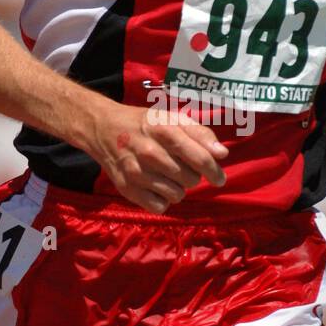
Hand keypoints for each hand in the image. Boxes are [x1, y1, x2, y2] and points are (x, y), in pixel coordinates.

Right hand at [89, 100, 228, 212]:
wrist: (104, 128)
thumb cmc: (145, 124)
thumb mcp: (172, 118)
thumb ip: (200, 134)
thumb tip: (222, 154)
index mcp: (164, 130)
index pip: (199, 158)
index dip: (214, 171)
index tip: (218, 178)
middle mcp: (149, 152)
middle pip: (190, 179)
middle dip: (192, 175)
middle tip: (181, 167)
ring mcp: (136, 172)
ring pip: (177, 195)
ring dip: (178, 188)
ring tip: (167, 175)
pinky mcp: (127, 189)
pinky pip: (160, 207)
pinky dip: (162, 200)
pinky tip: (156, 186)